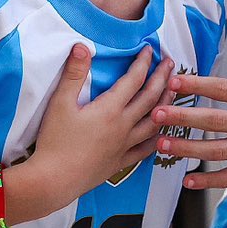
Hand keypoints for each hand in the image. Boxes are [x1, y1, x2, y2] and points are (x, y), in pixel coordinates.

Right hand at [20, 45, 172, 209]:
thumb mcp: (60, 103)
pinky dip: (156, 138)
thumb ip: (74, 74)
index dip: (143, 63)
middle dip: (162, 79)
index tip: (150, 49)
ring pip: (154, 123)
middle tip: (171, 63)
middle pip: (150, 99)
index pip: (133, 80)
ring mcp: (124, 146)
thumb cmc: (55, 141)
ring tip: (172, 93)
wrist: (54, 180)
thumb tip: (83, 47)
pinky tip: (159, 134)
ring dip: (166, 105)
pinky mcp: (120, 162)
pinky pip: (145, 149)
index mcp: (110, 110)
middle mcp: (123, 127)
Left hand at [152, 26, 226, 186]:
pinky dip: (208, 180)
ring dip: (186, 148)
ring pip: (215, 151)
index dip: (196, 84)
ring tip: (161, 144)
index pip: (221, 89)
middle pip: (212, 121)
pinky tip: (187, 179)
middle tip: (156, 114)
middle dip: (182, 117)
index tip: (173, 80)